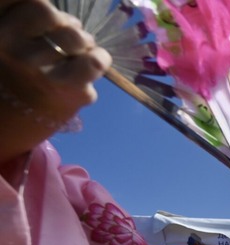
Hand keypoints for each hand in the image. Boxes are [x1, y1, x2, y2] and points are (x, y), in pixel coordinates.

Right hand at [0, 0, 112, 158]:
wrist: (9, 126)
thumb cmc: (10, 78)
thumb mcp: (6, 43)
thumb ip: (21, 19)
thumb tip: (63, 17)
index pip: (32, 4)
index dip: (43, 10)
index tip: (46, 21)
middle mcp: (12, 49)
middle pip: (53, 15)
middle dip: (65, 25)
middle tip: (65, 41)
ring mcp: (40, 70)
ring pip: (78, 37)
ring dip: (84, 43)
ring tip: (78, 53)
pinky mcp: (67, 91)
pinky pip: (95, 62)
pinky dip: (99, 60)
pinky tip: (92, 65)